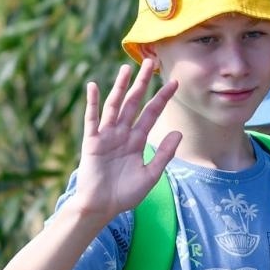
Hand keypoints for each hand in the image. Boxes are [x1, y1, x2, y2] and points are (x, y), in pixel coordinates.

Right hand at [69, 58, 181, 219]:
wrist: (101, 207)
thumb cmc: (125, 195)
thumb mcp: (150, 175)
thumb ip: (163, 154)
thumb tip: (178, 132)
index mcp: (137, 141)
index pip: (152, 113)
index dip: (162, 97)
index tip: (174, 82)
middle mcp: (123, 134)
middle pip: (134, 102)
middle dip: (142, 83)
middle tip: (150, 61)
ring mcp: (107, 136)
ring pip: (115, 106)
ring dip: (120, 87)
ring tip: (126, 68)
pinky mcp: (92, 142)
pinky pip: (92, 119)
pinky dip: (93, 103)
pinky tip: (94, 87)